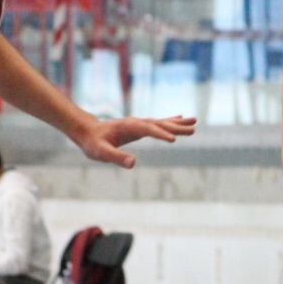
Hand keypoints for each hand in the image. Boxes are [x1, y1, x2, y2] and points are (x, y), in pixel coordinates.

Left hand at [74, 115, 195, 168]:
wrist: (88, 131)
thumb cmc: (93, 143)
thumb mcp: (101, 152)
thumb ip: (116, 157)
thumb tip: (133, 164)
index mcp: (128, 127)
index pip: (147, 129)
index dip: (160, 134)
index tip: (174, 140)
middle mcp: (137, 122)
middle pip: (159, 124)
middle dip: (176, 127)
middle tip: (193, 129)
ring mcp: (139, 123)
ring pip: (162, 123)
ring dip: (178, 123)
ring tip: (195, 122)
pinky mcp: (140, 127)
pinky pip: (159, 124)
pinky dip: (171, 122)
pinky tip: (180, 119)